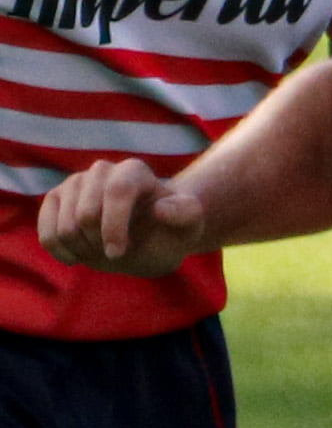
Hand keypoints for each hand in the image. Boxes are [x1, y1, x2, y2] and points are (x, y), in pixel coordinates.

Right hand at [38, 159, 205, 275]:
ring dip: (85, 250)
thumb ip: (186, 213)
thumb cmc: (170, 230)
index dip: (114, 225)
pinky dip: (61, 251)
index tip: (117, 254)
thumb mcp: (189, 225)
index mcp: (134, 172)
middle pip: (86, 213)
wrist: (149, 235)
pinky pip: (46, 232)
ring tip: (103, 252)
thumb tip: (160, 208)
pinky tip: (78, 256)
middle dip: (102, 244)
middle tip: (118, 254)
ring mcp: (75, 183)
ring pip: (65, 226)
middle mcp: (102, 170)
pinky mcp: (56, 199)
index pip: (117, 191)